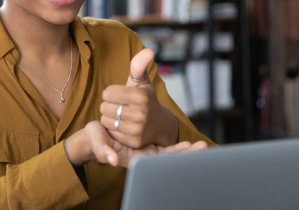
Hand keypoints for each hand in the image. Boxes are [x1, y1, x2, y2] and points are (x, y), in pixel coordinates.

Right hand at [65, 121, 207, 167]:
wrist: (95, 137)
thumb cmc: (96, 141)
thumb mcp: (98, 144)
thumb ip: (105, 152)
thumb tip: (113, 160)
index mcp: (134, 159)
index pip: (157, 162)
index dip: (173, 156)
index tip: (187, 149)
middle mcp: (143, 158)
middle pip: (168, 160)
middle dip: (185, 155)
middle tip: (203, 147)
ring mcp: (146, 154)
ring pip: (169, 156)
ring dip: (185, 152)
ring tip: (201, 146)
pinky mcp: (146, 147)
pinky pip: (164, 150)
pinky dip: (176, 147)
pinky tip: (187, 144)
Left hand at [100, 48, 177, 148]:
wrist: (160, 124)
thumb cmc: (146, 99)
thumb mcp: (142, 82)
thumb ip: (139, 65)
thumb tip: (148, 50)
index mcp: (141, 96)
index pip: (108, 93)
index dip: (111, 92)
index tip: (120, 95)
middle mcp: (141, 113)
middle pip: (104, 107)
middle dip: (109, 105)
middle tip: (121, 106)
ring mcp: (137, 129)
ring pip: (106, 120)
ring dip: (110, 117)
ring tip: (121, 115)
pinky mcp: (133, 141)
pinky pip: (110, 132)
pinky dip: (113, 128)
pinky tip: (123, 125)